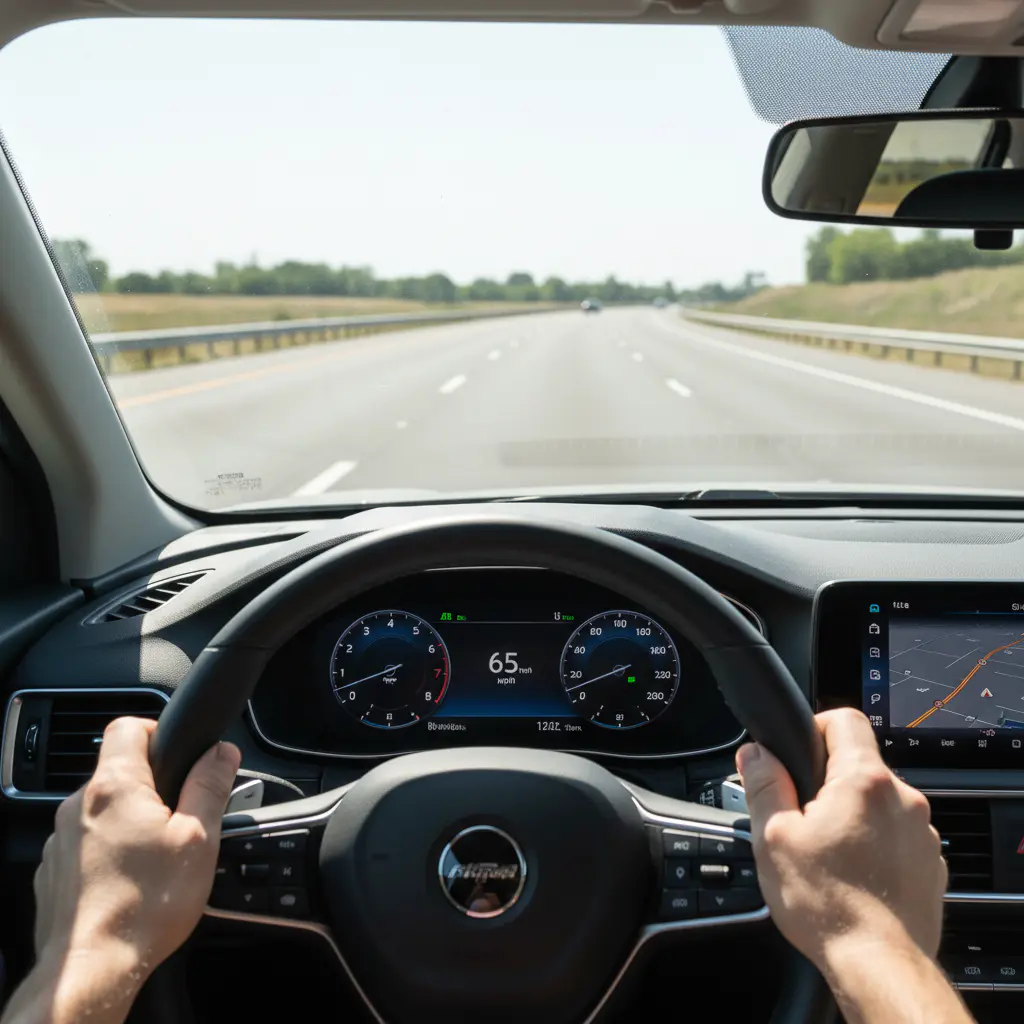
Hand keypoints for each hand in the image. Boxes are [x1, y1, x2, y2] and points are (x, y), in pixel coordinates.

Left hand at [4, 717, 239, 1023]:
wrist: (91, 971)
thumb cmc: (145, 906)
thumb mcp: (198, 838)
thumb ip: (210, 786)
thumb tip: (222, 751)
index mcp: (115, 787)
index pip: (129, 726)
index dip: (158, 731)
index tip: (180, 756)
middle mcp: (77, 806)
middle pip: (116, 771)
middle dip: (151, 786)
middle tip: (180, 817)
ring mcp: (58, 840)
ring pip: (101, 811)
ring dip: (128, 822)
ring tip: (157, 857)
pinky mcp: (51, 872)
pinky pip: (84, 845)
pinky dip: (107, 853)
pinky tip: (130, 881)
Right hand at [736, 708, 945, 971]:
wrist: (878, 966)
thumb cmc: (827, 905)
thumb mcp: (774, 837)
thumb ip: (763, 784)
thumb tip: (755, 753)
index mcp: (864, 781)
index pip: (844, 720)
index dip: (814, 728)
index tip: (797, 756)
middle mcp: (903, 799)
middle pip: (859, 764)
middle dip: (827, 783)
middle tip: (800, 818)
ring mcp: (922, 833)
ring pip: (878, 803)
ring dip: (853, 816)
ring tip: (826, 854)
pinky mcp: (929, 863)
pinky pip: (896, 836)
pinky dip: (874, 845)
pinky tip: (851, 874)